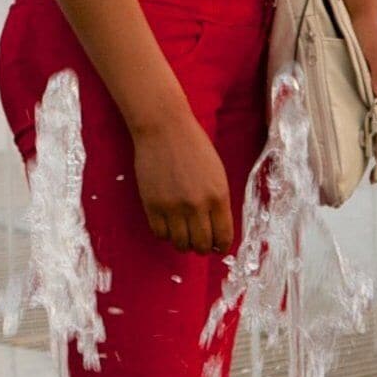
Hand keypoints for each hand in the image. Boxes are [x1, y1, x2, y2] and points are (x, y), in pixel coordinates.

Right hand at [127, 102, 237, 254]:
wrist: (164, 129)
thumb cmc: (193, 147)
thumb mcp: (217, 174)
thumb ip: (218, 202)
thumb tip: (216, 231)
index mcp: (218, 197)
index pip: (223, 237)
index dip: (221, 246)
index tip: (218, 246)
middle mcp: (197, 206)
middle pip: (202, 245)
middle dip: (203, 247)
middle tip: (199, 241)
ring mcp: (173, 207)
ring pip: (181, 244)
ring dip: (184, 243)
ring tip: (183, 234)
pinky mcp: (152, 205)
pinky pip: (160, 234)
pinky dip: (166, 235)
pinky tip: (168, 225)